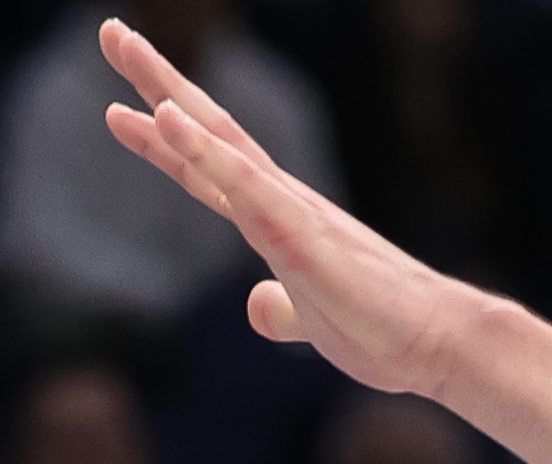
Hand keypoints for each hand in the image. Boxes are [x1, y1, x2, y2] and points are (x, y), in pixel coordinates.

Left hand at [99, 18, 484, 397]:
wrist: (438, 342)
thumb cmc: (384, 330)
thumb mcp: (314, 322)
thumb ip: (282, 310)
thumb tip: (258, 306)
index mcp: (278, 220)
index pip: (209, 170)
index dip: (164, 140)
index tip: (120, 110)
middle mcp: (280, 200)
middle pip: (208, 130)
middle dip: (158, 82)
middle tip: (113, 32)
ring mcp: (289, 210)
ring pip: (218, 139)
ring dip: (167, 91)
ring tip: (123, 42)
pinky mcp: (300, 232)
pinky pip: (242, 182)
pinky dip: (202, 148)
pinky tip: (166, 116)